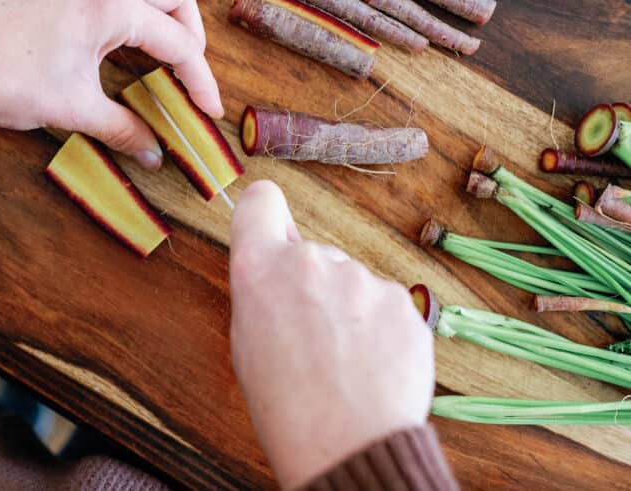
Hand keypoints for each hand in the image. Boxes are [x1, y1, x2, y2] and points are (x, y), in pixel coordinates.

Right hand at [229, 181, 433, 488]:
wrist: (349, 448)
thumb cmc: (289, 407)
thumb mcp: (247, 344)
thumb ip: (263, 292)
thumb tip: (279, 270)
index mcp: (259, 269)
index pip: (260, 201)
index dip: (265, 215)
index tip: (271, 226)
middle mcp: (311, 262)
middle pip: (311, 255)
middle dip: (311, 285)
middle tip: (310, 339)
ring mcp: (362, 279)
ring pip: (351, 283)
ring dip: (349, 310)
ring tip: (344, 363)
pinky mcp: (402, 301)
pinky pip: (385, 306)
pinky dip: (380, 330)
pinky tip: (371, 367)